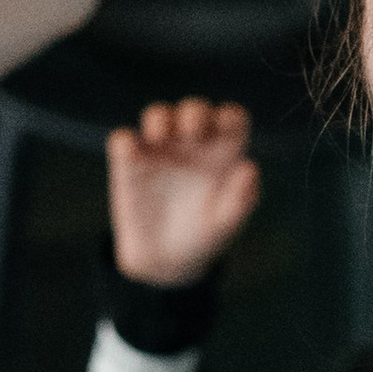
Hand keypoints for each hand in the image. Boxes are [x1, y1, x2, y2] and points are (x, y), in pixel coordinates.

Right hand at [107, 99, 260, 286]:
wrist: (165, 260)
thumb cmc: (204, 237)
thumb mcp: (226, 224)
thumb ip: (240, 199)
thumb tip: (249, 167)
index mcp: (222, 152)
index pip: (231, 120)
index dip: (230, 117)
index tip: (226, 128)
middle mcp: (191, 143)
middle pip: (194, 111)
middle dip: (193, 112)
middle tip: (191, 130)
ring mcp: (159, 150)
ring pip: (157, 116)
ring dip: (158, 117)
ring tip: (159, 134)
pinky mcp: (128, 164)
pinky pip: (123, 141)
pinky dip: (125, 142)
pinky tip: (130, 153)